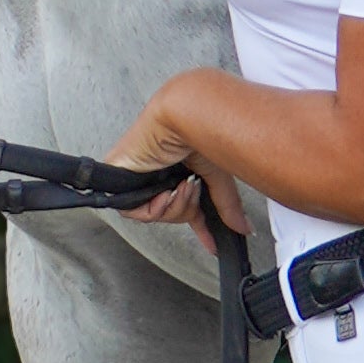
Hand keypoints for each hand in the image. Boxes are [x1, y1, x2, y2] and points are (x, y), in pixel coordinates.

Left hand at [104, 94, 249, 250]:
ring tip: (181, 185)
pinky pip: (136, 213)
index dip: (200, 229)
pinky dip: (155, 208)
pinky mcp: (121, 180)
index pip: (188, 208)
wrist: (179, 118)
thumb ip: (226, 204)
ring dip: (175, 206)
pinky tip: (164, 192)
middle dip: (187, 209)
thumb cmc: (196, 133)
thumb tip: (242, 227)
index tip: (212, 244)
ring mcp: (140, 179)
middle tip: (193, 189)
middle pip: (173, 214)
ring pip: (156, 215)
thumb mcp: (217, 176)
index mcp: (180, 173)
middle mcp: (159, 176)